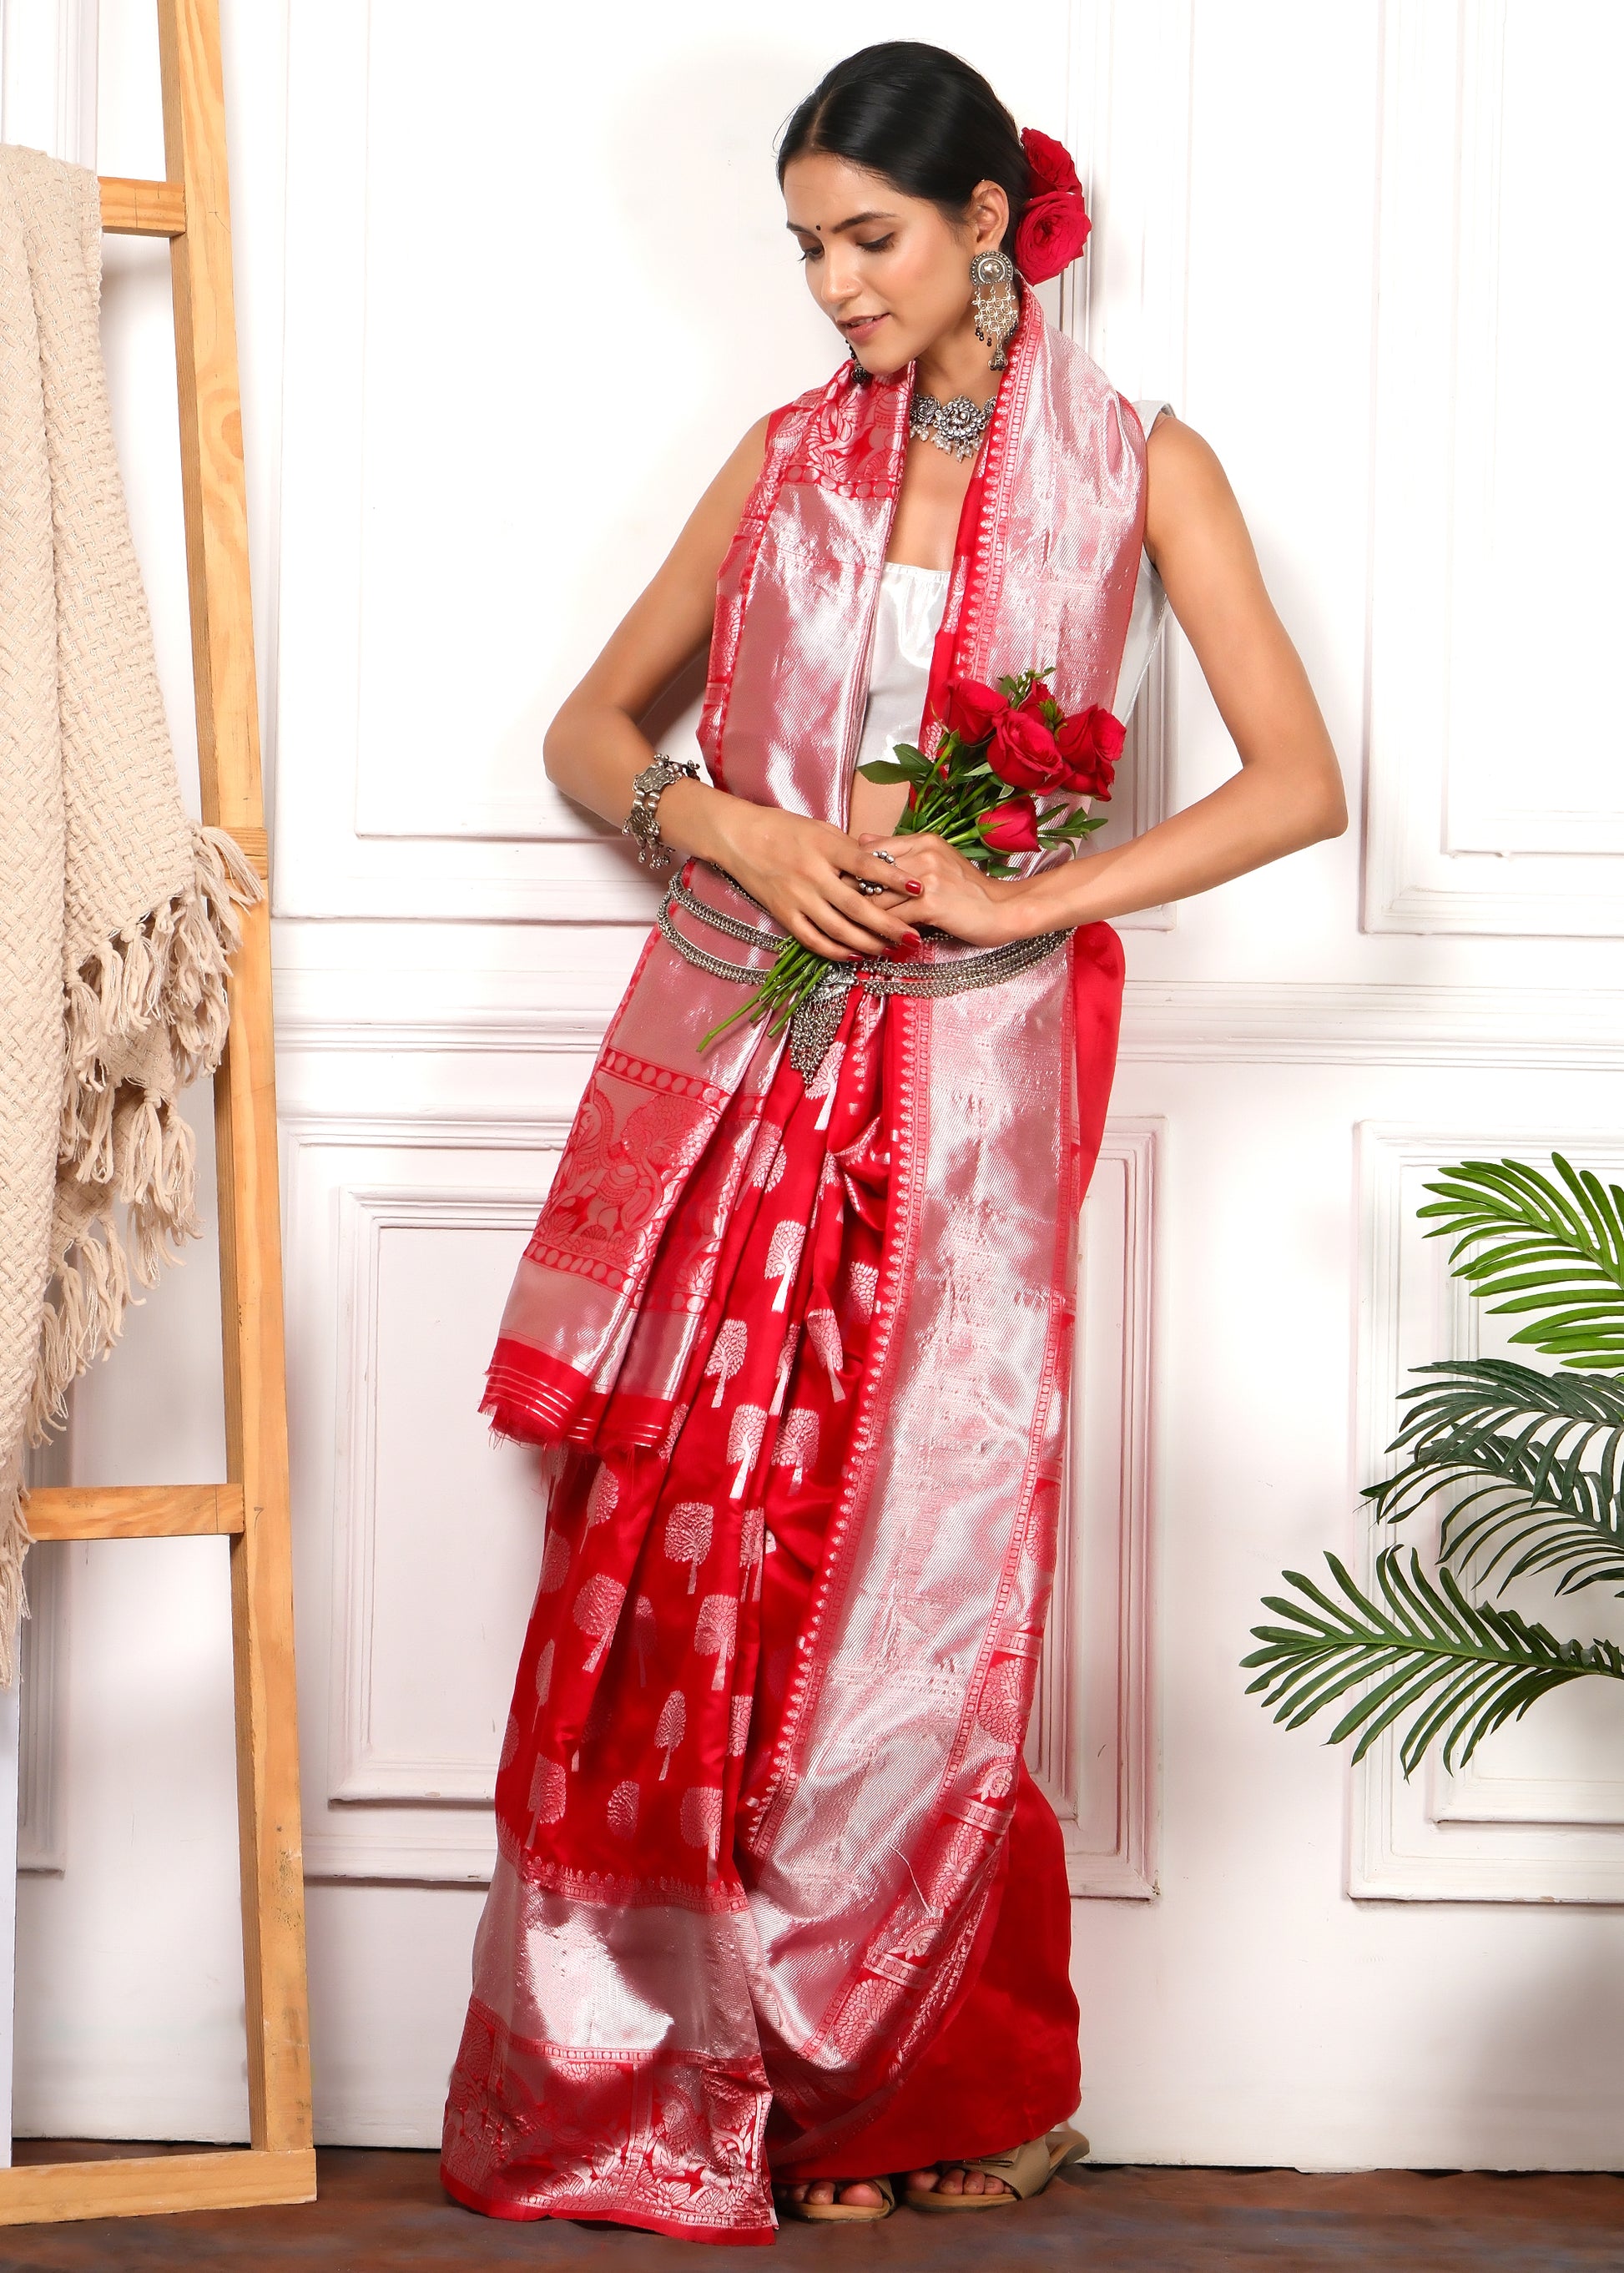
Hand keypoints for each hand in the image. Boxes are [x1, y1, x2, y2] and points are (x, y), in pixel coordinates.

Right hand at [680, 792, 919, 961]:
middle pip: (857, 906)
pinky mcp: (783, 914)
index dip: (894, 878)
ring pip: (838, 929)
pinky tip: (856, 954)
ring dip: (868, 943)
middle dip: (888, 925)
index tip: (919, 888)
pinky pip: (813, 940)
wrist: (739, 837)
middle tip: (912, 937)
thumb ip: (851, 850)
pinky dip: (836, 951)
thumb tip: (884, 867)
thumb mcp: (821, 830)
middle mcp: (812, 874)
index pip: (866, 865)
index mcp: (825, 847)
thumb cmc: (785, 829)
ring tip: (890, 950)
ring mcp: (797, 897)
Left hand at [856, 831, 1033, 946]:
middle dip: (851, 895)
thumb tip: (862, 840)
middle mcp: (924, 854)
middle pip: (869, 874)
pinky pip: (893, 918)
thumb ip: (901, 851)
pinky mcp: (931, 904)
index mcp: (924, 841)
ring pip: (877, 898)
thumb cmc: (970, 890)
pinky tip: (877, 940)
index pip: (871, 850)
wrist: (1004, 910)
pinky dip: (882, 931)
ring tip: (853, 930)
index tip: (841, 887)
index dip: (852, 871)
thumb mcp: (938, 860)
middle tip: (838, 911)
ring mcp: (927, 879)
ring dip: (863, 917)